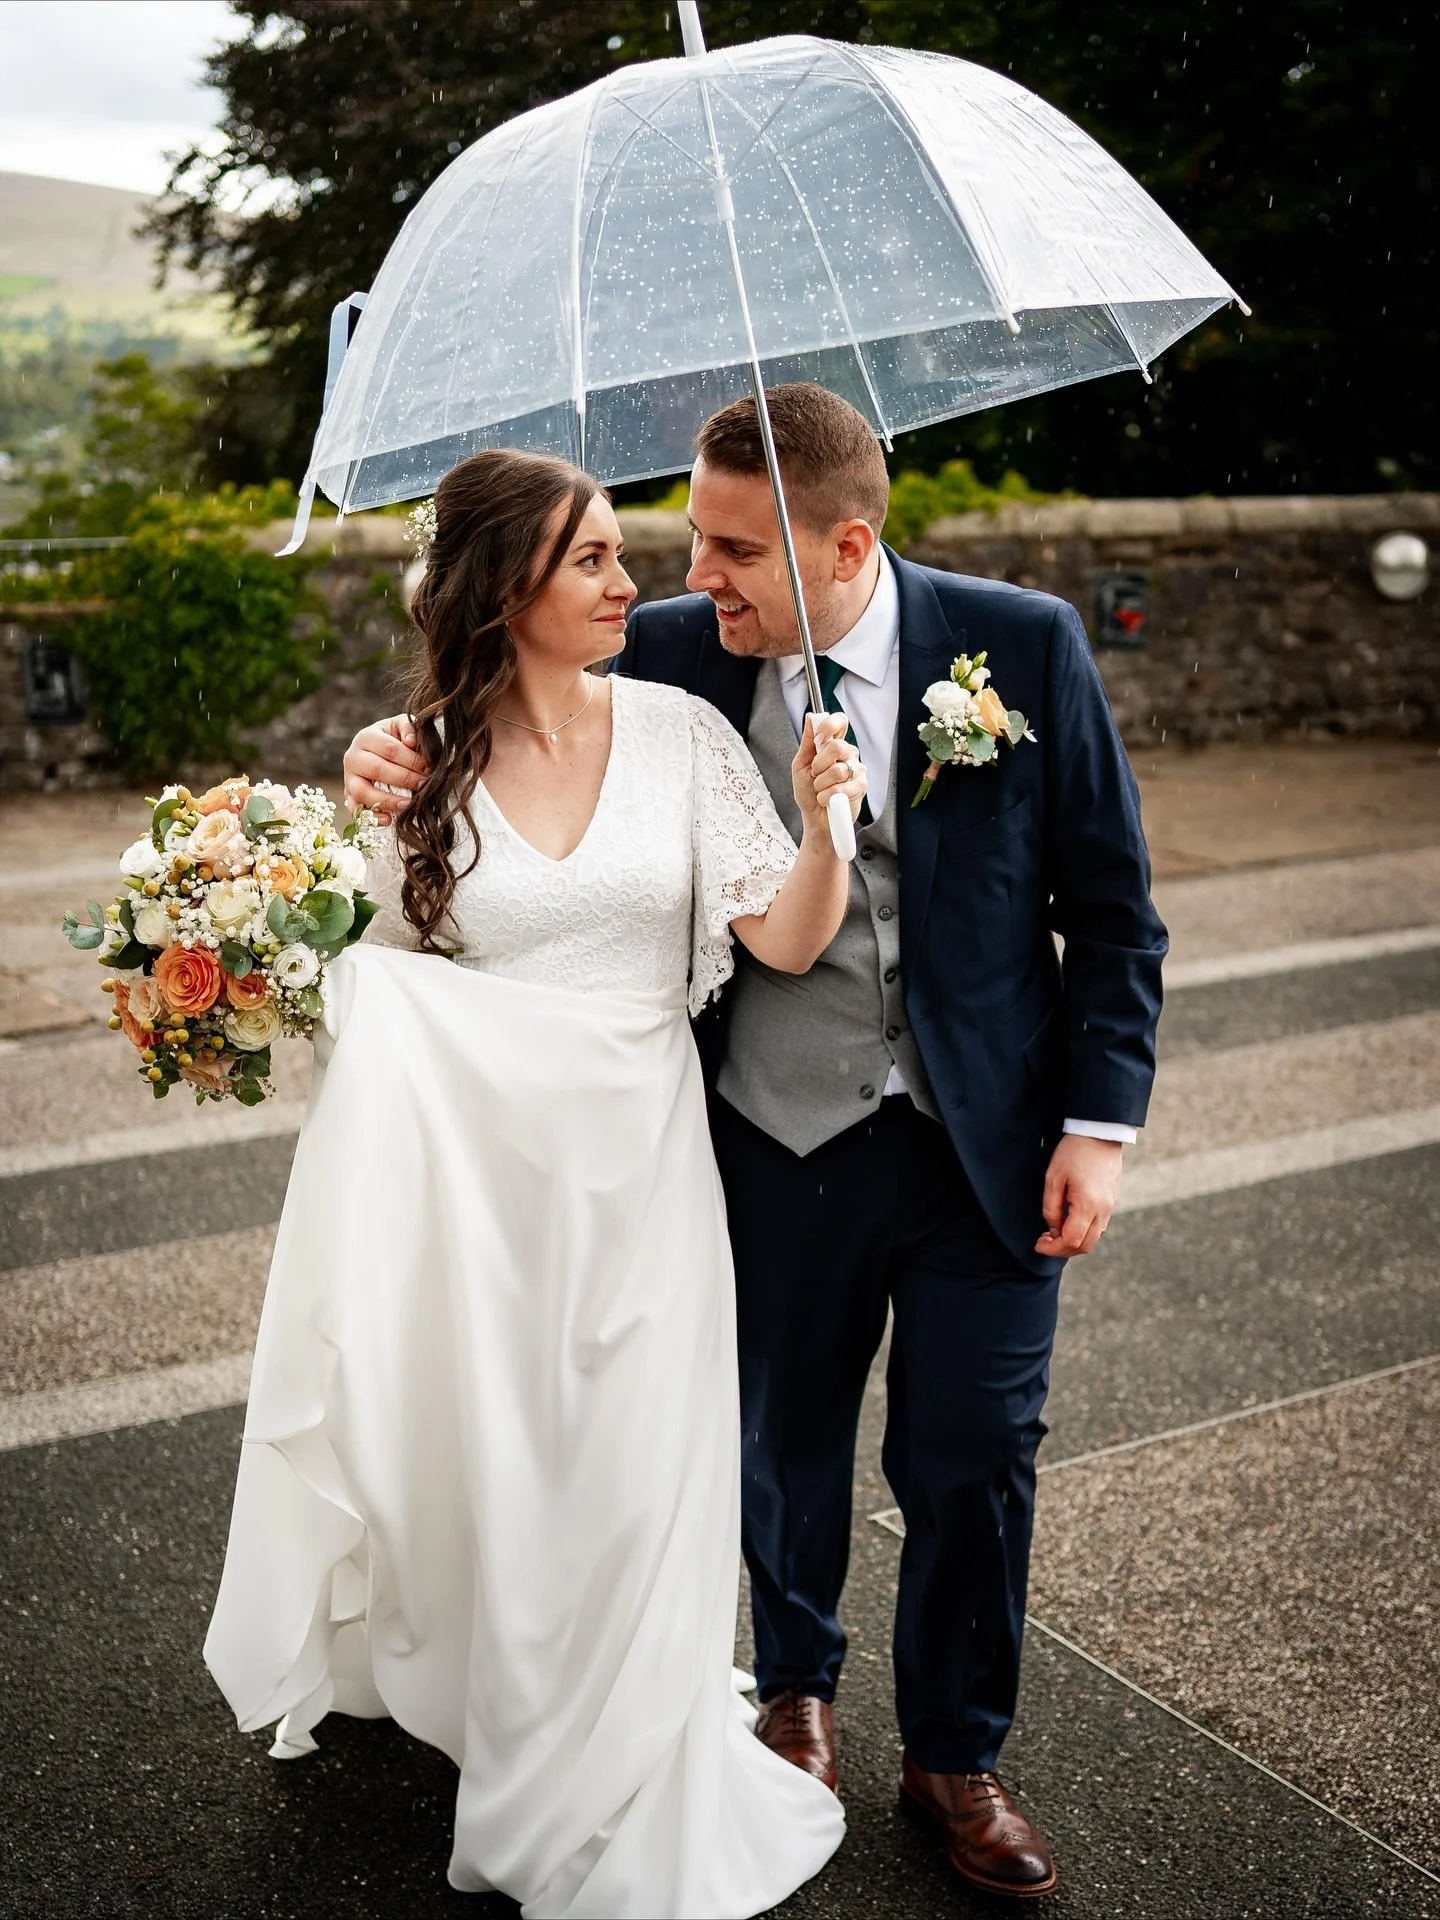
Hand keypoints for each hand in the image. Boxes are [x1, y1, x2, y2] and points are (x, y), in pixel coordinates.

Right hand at [343, 715, 429, 820]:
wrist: (376, 750)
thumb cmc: (393, 738)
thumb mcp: (400, 726)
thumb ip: (408, 728)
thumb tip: (411, 742)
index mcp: (366, 737)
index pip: (389, 749)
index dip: (411, 760)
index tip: (429, 768)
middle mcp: (352, 757)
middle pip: (377, 770)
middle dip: (404, 779)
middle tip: (425, 785)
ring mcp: (348, 778)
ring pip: (363, 792)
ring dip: (388, 800)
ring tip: (409, 805)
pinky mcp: (349, 796)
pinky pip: (356, 810)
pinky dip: (371, 817)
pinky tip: (388, 820)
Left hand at [792, 712, 866, 840]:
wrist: (815, 819)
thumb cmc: (808, 793)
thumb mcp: (801, 765)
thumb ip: (807, 742)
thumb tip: (811, 718)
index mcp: (833, 745)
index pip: (840, 722)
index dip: (829, 726)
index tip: (818, 740)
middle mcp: (848, 755)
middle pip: (837, 746)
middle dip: (819, 764)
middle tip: (815, 775)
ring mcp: (857, 770)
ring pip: (838, 770)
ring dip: (821, 784)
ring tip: (821, 790)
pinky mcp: (861, 787)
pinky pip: (842, 788)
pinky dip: (827, 797)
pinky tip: (828, 800)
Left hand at [1034, 1134, 1123, 1257]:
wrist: (1099, 1133)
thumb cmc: (1073, 1152)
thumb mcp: (1053, 1178)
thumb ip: (1051, 1208)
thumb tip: (1053, 1228)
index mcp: (1088, 1205)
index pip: (1071, 1241)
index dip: (1053, 1248)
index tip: (1038, 1244)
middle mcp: (1104, 1210)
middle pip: (1085, 1246)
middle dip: (1063, 1249)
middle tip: (1044, 1241)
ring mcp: (1111, 1206)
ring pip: (1094, 1237)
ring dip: (1074, 1241)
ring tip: (1054, 1231)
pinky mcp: (1112, 1200)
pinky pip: (1099, 1225)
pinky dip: (1084, 1231)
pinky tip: (1069, 1221)